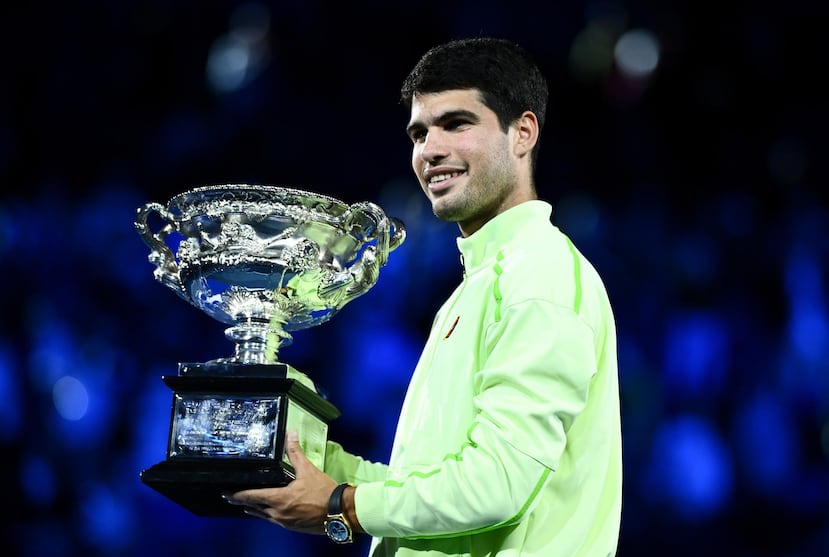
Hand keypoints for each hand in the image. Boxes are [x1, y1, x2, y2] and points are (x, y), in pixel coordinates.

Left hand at [223, 430, 337, 534]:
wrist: (340, 512)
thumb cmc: (324, 492)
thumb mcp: (308, 470)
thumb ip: (295, 452)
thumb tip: (290, 434)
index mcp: (279, 499)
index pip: (252, 496)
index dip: (238, 495)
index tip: (226, 493)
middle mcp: (278, 513)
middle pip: (254, 508)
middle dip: (242, 502)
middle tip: (231, 498)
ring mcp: (285, 522)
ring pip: (263, 516)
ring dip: (254, 509)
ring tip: (246, 506)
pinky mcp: (292, 527)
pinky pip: (274, 521)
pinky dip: (267, 514)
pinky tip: (269, 512)